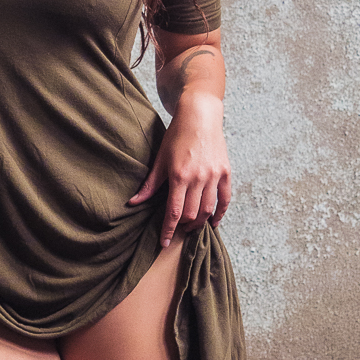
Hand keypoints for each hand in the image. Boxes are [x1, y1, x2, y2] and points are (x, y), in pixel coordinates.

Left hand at [128, 91, 231, 247]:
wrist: (199, 116)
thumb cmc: (176, 136)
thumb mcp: (160, 159)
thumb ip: (150, 184)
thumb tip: (133, 203)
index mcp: (179, 176)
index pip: (174, 212)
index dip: (169, 230)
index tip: (164, 243)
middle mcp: (198, 178)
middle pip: (191, 214)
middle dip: (184, 226)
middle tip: (178, 229)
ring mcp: (214, 175)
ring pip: (208, 209)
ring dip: (199, 222)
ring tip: (192, 226)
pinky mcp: (225, 172)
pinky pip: (225, 199)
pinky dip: (219, 213)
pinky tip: (213, 222)